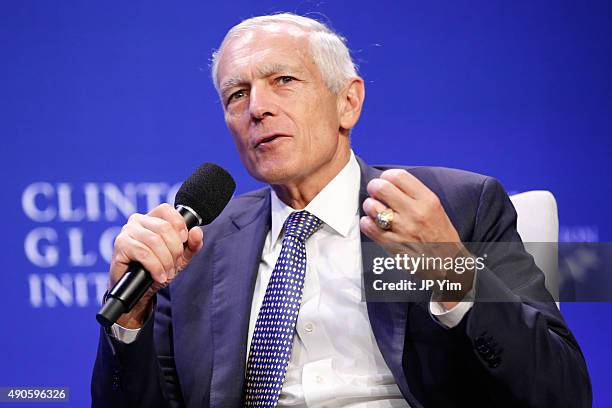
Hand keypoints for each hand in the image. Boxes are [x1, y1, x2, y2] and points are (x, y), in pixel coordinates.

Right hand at [109, 203, 203, 327]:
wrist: (138, 290)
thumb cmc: (157, 268)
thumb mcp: (180, 257)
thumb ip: (192, 244)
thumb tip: (197, 231)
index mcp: (152, 218)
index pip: (166, 209)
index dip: (179, 224)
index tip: (184, 240)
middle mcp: (138, 221)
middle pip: (164, 228)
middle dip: (175, 250)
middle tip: (175, 265)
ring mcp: (127, 232)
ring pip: (154, 241)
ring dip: (166, 261)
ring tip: (168, 273)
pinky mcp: (121, 246)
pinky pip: (143, 253)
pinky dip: (155, 266)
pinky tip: (159, 276)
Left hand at [359, 169, 472, 307]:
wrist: (447, 264)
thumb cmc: (441, 235)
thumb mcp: (436, 208)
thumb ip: (415, 194)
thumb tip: (391, 182)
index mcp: (427, 201)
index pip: (398, 176)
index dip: (387, 176)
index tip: (386, 180)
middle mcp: (414, 213)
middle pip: (381, 187)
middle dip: (374, 187)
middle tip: (376, 192)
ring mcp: (401, 229)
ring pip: (371, 206)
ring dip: (370, 206)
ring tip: (375, 210)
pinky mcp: (390, 244)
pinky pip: (368, 226)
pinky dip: (366, 222)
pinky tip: (373, 223)